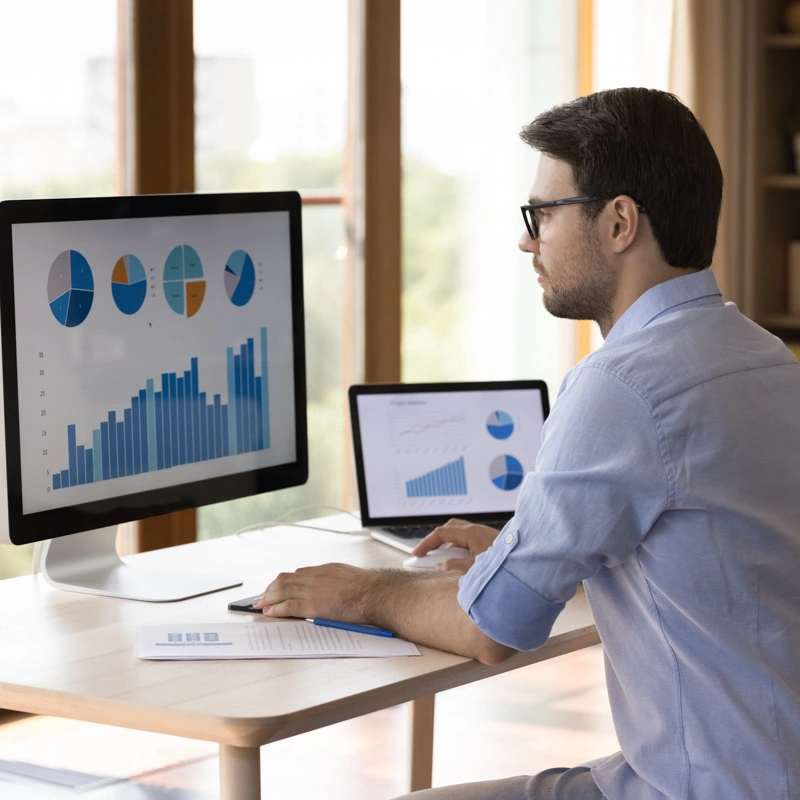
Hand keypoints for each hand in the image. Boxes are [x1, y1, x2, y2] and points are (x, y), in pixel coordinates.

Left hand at [251, 563, 375, 621]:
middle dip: (270, 588)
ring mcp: (313, 591)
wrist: (375, 593)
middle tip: (260, 596)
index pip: (298, 574)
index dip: (284, 582)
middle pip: (285, 580)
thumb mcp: (349, 576)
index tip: (277, 587)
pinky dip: (276, 609)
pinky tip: (269, 612)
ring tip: (259, 604)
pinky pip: (288, 606)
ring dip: (267, 598)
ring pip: (282, 591)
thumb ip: (336, 580)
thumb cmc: (368, 588)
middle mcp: (315, 577)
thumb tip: (333, 589)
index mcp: (324, 570)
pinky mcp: (313, 606)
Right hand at [413, 518, 499, 571]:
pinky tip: (460, 561)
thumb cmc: (504, 564)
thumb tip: (440, 565)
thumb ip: (455, 566)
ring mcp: (483, 533)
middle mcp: (476, 530)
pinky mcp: (489, 540)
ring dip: (448, 544)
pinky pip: (468, 539)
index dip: (426, 544)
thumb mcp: (475, 568)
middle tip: (426, 554)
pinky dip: (459, 548)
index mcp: (470, 533)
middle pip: (449, 529)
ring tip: (441, 559)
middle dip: (436, 540)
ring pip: (459, 534)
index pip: (441, 534)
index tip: (416, 554)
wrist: (528, 561)